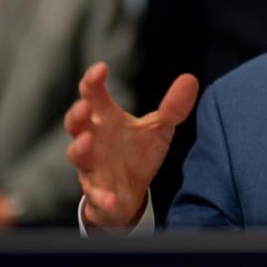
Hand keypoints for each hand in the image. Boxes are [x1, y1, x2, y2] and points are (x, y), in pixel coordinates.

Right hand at [64, 62, 197, 227]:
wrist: (130, 192)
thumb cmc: (138, 152)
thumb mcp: (159, 128)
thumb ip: (172, 107)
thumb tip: (190, 78)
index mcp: (106, 119)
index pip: (94, 96)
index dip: (93, 82)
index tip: (100, 68)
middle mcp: (93, 139)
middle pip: (76, 123)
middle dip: (77, 114)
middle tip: (85, 106)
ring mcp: (92, 166)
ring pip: (78, 156)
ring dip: (80, 148)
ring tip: (88, 141)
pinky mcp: (97, 192)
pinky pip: (96, 195)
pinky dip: (102, 197)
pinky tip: (111, 198)